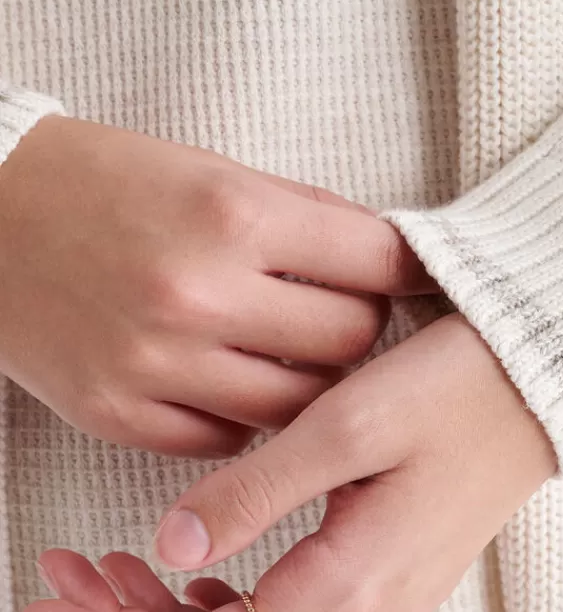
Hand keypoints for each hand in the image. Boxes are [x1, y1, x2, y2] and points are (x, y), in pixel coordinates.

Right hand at [0, 115, 435, 456]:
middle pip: (348, 343)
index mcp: (232, 215)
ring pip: (298, 406)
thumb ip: (304, 219)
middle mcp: (199, 294)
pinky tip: (229, 380)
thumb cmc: (105, 184)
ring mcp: (157, 364)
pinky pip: (231, 440)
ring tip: (285, 351)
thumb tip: (390, 262)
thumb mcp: (210, 170)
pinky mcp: (120, 416)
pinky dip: (244, 417)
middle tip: (338, 315)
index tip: (408, 279)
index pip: (375, 263)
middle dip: (358, 329)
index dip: (403, 272)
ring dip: (308, 382)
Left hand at [19, 315, 557, 611]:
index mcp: (346, 593)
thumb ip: (252, 495)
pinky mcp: (384, 586)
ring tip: (112, 563)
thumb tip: (172, 548)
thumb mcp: (344, 427)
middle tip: (64, 572)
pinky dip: (219, 608)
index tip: (48, 599)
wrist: (545, 385)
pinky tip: (191, 567)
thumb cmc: (458, 391)